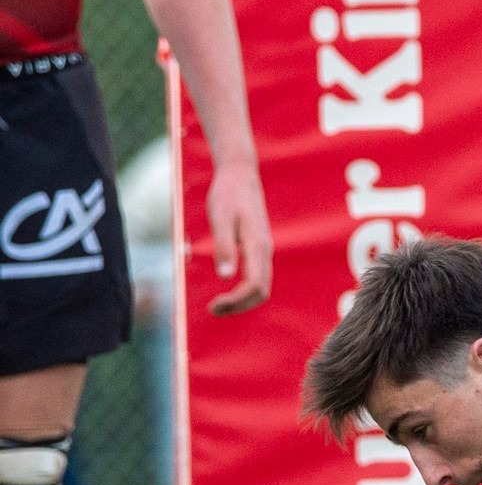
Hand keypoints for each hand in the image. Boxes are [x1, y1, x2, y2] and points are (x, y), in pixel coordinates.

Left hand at [204, 159, 271, 314]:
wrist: (240, 174)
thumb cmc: (228, 194)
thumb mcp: (220, 218)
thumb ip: (224, 247)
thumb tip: (225, 277)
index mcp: (257, 246)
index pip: (254, 286)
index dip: (235, 301)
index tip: (213, 306)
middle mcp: (265, 252)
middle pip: (261, 292)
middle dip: (239, 306)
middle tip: (213, 310)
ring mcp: (264, 251)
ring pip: (261, 286)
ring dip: (242, 300)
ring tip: (218, 304)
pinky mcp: (258, 248)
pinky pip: (257, 277)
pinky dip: (244, 290)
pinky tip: (227, 288)